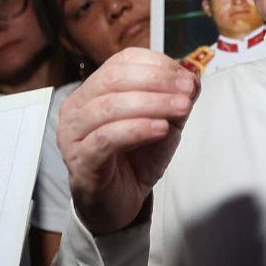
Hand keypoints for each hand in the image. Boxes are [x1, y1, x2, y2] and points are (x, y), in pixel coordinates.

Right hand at [58, 48, 199, 234]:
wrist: (119, 203)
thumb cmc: (135, 160)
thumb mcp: (163, 123)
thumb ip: (175, 99)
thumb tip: (193, 76)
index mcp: (93, 90)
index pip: (121, 62)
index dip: (156, 65)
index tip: (186, 77)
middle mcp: (77, 108)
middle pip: (113, 79)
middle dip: (156, 82)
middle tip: (187, 91)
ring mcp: (73, 134)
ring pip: (108, 106)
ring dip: (151, 104)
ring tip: (181, 109)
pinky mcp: (80, 161)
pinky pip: (106, 138)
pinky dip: (137, 129)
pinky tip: (160, 129)